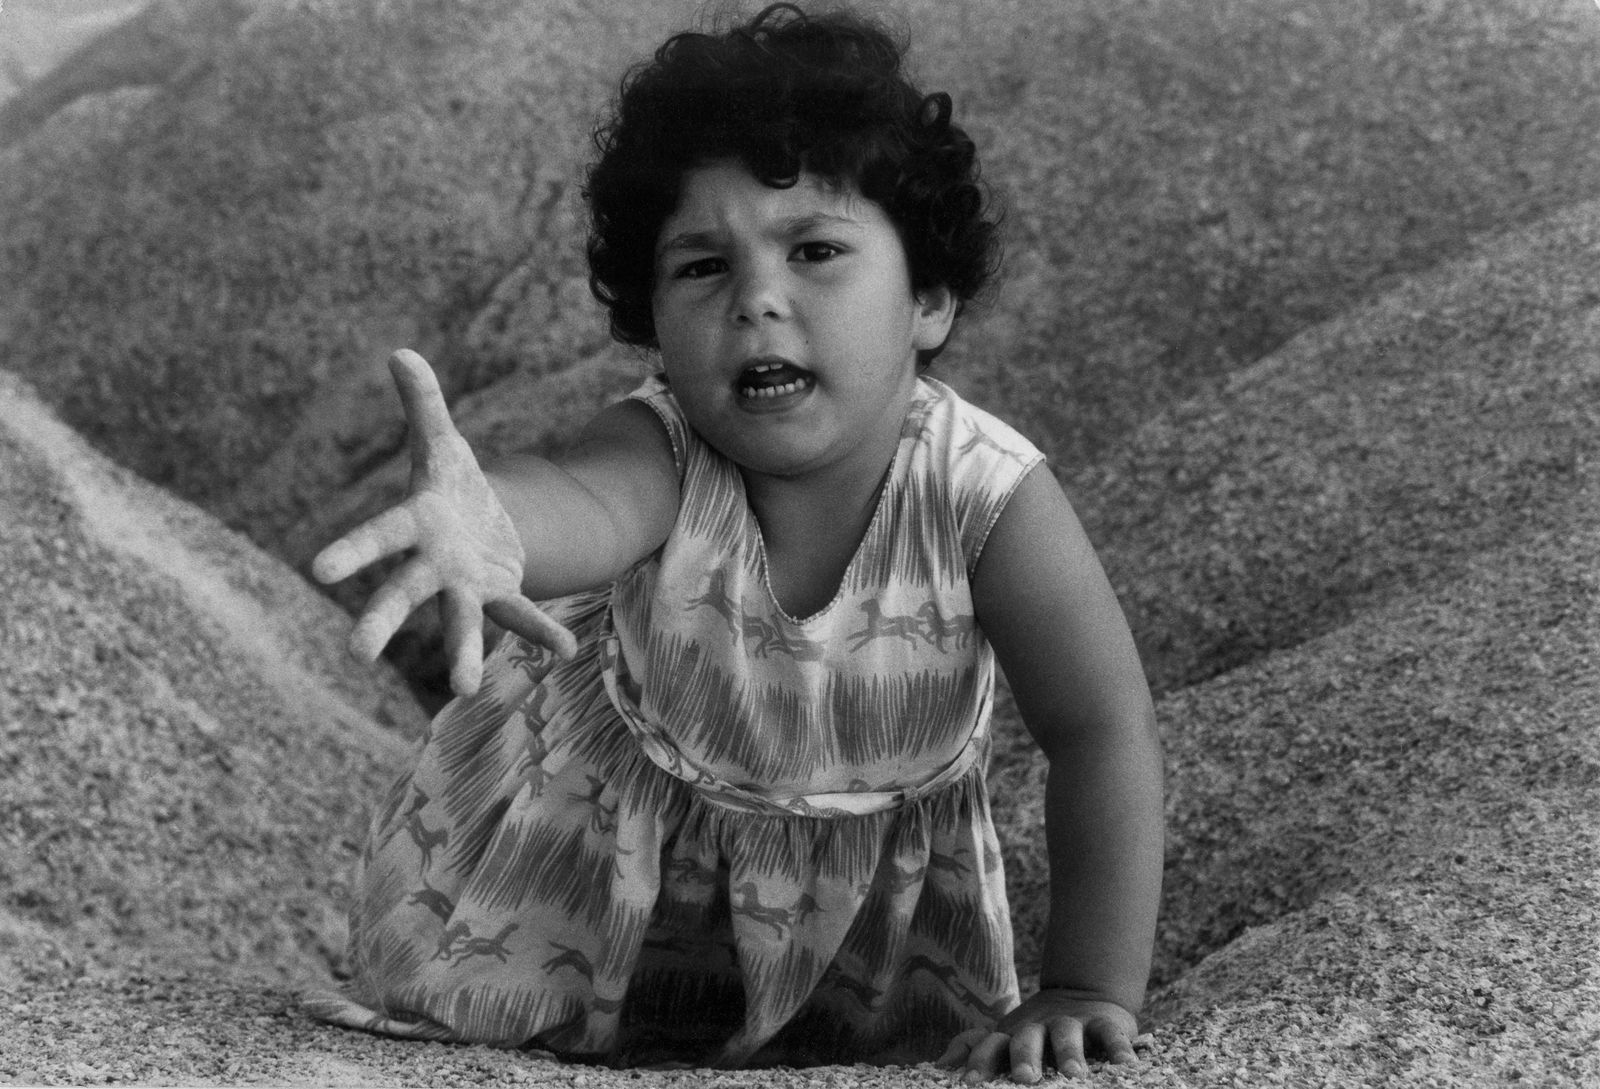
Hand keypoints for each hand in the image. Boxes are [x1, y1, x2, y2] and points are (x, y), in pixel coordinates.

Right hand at [312, 349, 576, 694]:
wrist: (479, 519)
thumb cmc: (449, 481)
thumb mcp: (441, 440)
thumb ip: (423, 403)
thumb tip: (401, 351)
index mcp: (412, 525)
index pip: (376, 537)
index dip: (351, 551)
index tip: (317, 570)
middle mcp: (431, 564)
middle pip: (402, 594)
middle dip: (381, 621)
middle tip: (357, 652)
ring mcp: (463, 585)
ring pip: (458, 622)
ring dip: (461, 654)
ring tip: (463, 688)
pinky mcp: (498, 595)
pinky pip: (520, 616)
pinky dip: (541, 633)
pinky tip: (565, 650)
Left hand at [937, 991, 1139, 1082]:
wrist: (1083, 992)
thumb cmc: (1037, 1030)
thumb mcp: (1007, 1038)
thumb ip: (977, 1047)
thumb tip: (939, 1065)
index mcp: (1013, 1034)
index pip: (992, 1046)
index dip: (981, 1061)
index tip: (970, 1082)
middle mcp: (1039, 1027)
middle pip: (1027, 1039)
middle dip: (1024, 1057)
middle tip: (1024, 1078)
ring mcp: (1071, 1023)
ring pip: (1067, 1035)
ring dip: (1070, 1053)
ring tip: (1074, 1074)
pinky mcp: (1103, 1021)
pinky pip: (1111, 1032)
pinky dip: (1119, 1046)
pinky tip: (1125, 1064)